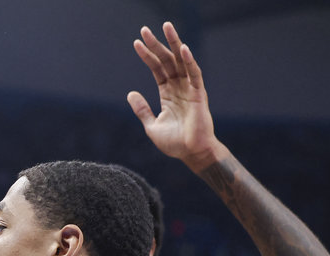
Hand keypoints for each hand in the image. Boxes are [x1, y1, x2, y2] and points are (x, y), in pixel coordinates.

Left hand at [126, 22, 224, 170]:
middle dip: (157, 44)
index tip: (136, 43)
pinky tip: (182, 49)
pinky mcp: (199, 94)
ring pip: (181, 61)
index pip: (156, 69)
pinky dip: (189, 61)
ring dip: (174, 44)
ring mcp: (190, 89)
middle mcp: (179, 87)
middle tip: (145, 29)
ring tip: (166, 27)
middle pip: (167, 60)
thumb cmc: (175, 143)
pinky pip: (194, 74)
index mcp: (168, 93)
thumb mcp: (151, 126)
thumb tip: (130, 93)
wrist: (191, 154)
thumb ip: (142, 110)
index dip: (147, 56)